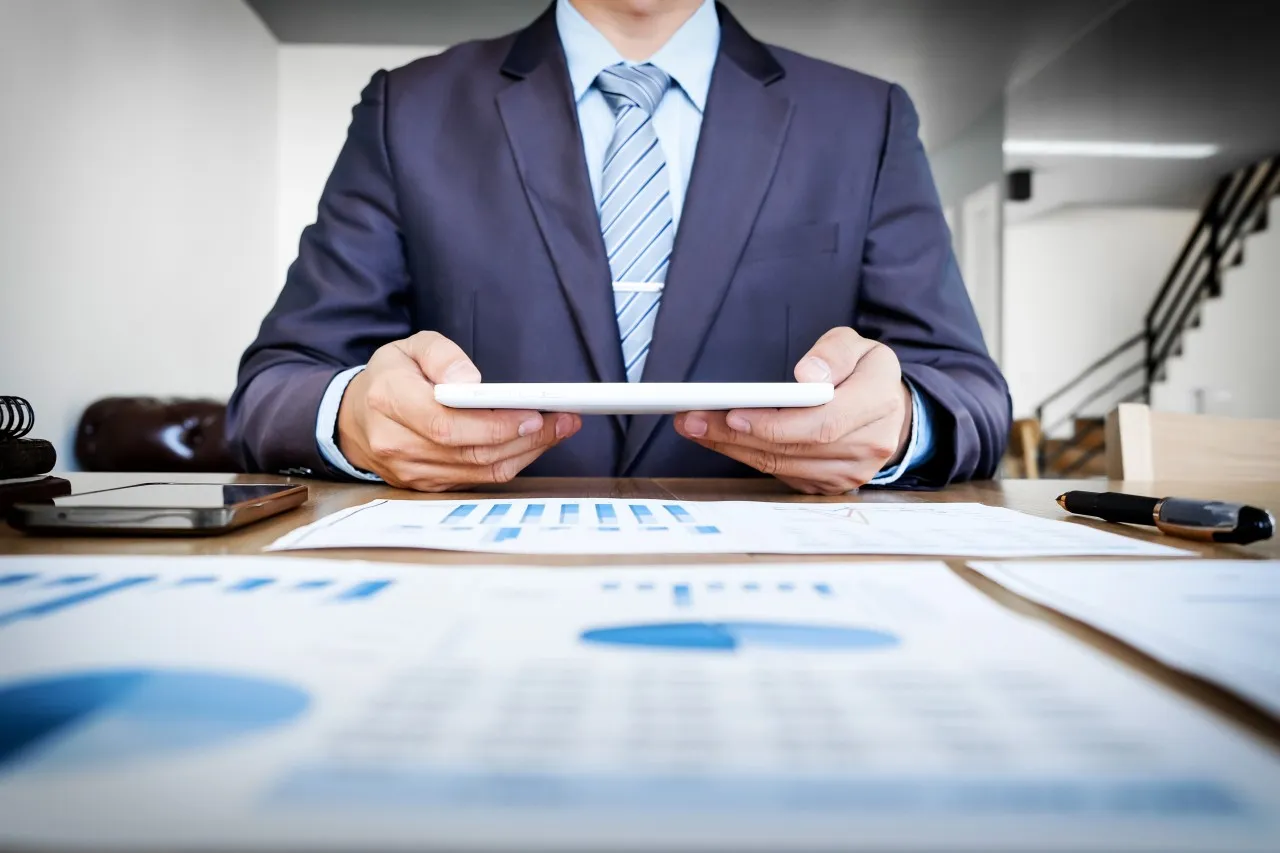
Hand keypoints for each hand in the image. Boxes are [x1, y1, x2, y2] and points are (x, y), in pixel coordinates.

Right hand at [336, 332, 580, 490]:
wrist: (355, 418)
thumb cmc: (391, 376)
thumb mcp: (411, 346)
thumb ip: (443, 355)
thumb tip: (470, 381)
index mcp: (389, 400)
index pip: (446, 424)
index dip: (494, 424)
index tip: (533, 413)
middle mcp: (395, 443)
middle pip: (470, 451)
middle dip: (524, 437)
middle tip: (563, 420)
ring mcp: (410, 471)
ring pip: (479, 470)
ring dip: (526, 451)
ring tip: (559, 429)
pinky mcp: (426, 485)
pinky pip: (477, 480)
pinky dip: (510, 462)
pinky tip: (533, 443)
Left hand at [674, 327, 911, 494]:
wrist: (891, 412)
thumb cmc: (866, 373)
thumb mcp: (859, 345)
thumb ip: (834, 352)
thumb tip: (807, 375)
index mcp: (878, 402)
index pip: (821, 423)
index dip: (774, 423)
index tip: (733, 413)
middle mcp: (868, 444)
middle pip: (794, 447)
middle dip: (737, 435)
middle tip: (692, 419)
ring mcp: (850, 472)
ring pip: (782, 465)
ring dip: (733, 448)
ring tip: (695, 427)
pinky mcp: (830, 485)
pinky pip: (782, 474)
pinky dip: (747, 457)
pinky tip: (720, 440)